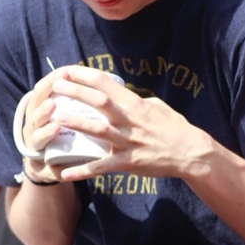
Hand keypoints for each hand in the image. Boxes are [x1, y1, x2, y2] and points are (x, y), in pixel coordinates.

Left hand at [47, 65, 196, 181]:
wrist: (190, 153)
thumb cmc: (174, 128)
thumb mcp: (156, 106)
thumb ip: (135, 101)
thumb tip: (120, 93)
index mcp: (135, 104)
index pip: (106, 83)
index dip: (84, 75)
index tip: (66, 70)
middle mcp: (130, 120)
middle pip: (99, 102)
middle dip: (76, 92)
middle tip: (54, 86)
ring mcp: (128, 142)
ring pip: (98, 131)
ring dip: (76, 124)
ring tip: (55, 118)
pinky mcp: (128, 163)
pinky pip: (102, 168)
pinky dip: (83, 171)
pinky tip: (64, 174)